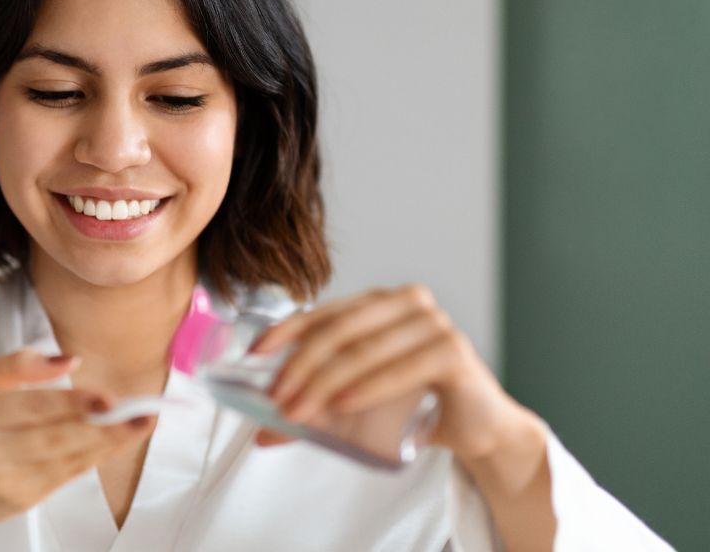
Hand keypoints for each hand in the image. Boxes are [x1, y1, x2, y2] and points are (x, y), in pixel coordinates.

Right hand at [0, 349, 153, 551]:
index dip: (74, 402)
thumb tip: (68, 359)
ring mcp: (2, 479)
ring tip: (138, 427)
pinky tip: (111, 445)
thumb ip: (18, 364)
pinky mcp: (17, 500)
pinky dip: (91, 460)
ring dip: (108, 444)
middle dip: (105, 427)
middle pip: (56, 437)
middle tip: (140, 414)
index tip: (108, 397)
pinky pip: (64, 477)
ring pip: (66, 460)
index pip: (33, 405)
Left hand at [250, 284, 534, 461]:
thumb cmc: (415, 406)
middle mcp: (407, 302)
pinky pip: (402, 368)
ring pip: (365, 351)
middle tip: (277, 401)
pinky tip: (343, 403)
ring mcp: (434, 323)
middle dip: (301, 367)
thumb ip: (315, 410)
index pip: (323, 312)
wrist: (477, 429)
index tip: (256, 355)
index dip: (286, 331)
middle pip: (339, 331)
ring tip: (299, 412)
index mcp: (380, 303)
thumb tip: (261, 432)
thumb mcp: (358, 402)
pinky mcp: (454, 352)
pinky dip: (369, 386)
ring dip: (325, 383)